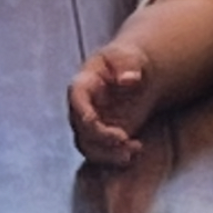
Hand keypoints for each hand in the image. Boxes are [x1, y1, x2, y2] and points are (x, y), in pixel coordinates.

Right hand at [67, 43, 158, 166]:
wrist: (136, 73)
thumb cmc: (128, 61)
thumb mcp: (130, 57)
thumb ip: (128, 65)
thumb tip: (129, 79)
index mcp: (84, 84)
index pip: (76, 98)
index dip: (82, 111)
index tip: (93, 121)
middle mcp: (82, 107)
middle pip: (81, 128)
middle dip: (100, 137)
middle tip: (124, 138)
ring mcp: (91, 124)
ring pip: (89, 146)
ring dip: (109, 153)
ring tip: (133, 150)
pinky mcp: (103, 137)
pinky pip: (102, 152)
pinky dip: (117, 155)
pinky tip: (136, 149)